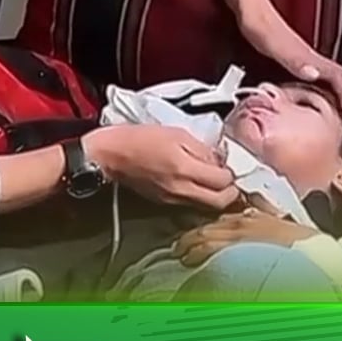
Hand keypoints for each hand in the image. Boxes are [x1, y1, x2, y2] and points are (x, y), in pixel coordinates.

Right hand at [83, 125, 239, 211]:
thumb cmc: (139, 139)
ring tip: (213, 181)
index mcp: (184, 169)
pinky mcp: (164, 203)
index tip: (230, 166)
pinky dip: (199, 197)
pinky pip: (190, 204)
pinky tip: (196, 184)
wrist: (110, 155)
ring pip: (206, 207)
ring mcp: (172, 199)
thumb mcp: (176, 133)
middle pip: (219, 202)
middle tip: (230, 180)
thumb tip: (219, 160)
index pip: (223, 182)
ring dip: (215, 196)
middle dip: (230, 193)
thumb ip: (202, 149)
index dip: (231, 175)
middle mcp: (181, 189)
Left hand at [172, 195, 318, 266]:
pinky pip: (209, 248)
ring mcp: (238, 235)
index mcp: (253, 218)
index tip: (198, 237)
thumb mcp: (283, 230)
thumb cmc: (304, 246)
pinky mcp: (237, 248)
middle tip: (180, 245)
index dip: (206, 230)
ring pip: (204, 235)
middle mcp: (242, 222)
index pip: (222, 221)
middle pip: (208, 227)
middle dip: (191, 236)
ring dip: (189, 244)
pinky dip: (195, 252)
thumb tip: (256, 228)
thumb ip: (265, 227)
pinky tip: (188, 260)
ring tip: (180, 253)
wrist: (314, 253)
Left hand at [237, 2, 341, 116]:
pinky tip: (318, 90)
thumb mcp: (274, 46)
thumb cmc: (258, 24)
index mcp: (307, 56)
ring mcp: (300, 54)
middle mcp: (308, 55)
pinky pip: (317, 72)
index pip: (338, 76)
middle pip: (339, 75)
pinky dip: (324, 84)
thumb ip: (293, 60)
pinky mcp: (291, 53)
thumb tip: (315, 74)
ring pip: (330, 74)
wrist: (249, 8)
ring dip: (341, 90)